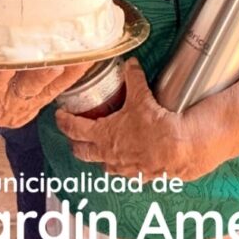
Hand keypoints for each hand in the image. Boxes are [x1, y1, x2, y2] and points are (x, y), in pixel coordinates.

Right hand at [0, 62, 91, 127]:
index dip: (1, 70)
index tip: (9, 58)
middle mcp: (11, 98)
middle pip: (25, 86)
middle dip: (38, 72)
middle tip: (52, 59)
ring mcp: (30, 100)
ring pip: (45, 87)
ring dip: (60, 72)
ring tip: (74, 56)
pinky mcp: (45, 99)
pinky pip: (61, 87)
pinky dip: (74, 74)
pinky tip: (87, 59)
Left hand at [55, 59, 218, 181]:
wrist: (180, 149)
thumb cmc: (156, 126)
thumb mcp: (141, 97)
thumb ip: (133, 78)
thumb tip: (131, 63)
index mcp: (104, 136)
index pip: (74, 129)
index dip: (64, 121)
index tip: (59, 116)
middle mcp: (109, 155)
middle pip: (83, 152)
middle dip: (75, 143)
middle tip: (73, 136)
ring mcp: (123, 168)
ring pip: (103, 165)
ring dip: (100, 156)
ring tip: (102, 147)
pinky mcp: (139, 175)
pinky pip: (125, 172)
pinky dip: (123, 164)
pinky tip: (130, 158)